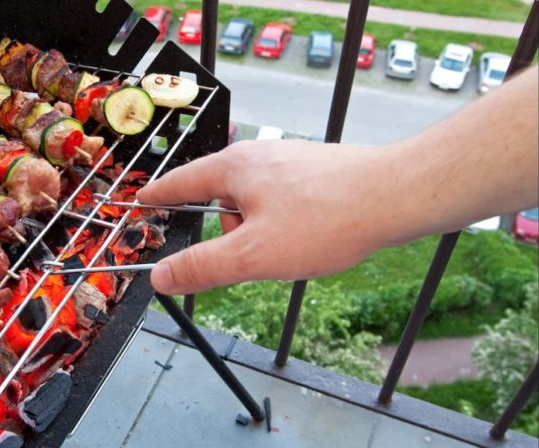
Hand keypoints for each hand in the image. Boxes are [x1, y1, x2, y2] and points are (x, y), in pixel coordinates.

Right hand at [137, 139, 397, 294]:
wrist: (395, 196)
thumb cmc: (323, 221)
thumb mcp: (253, 255)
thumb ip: (202, 267)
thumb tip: (160, 277)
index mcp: (233, 168)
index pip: (180, 182)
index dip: (159, 196)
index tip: (142, 200)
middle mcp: (257, 156)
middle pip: (220, 197)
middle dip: (229, 233)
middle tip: (252, 258)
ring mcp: (287, 160)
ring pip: (254, 203)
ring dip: (260, 231)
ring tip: (292, 248)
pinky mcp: (313, 170)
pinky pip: (281, 200)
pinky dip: (283, 223)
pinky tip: (310, 236)